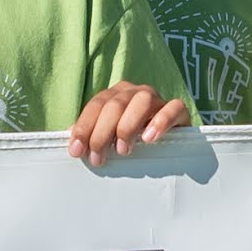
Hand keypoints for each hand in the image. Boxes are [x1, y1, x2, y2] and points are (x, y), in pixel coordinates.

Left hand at [70, 83, 188, 164]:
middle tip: (98, 158)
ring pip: (143, 101)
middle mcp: (135, 92)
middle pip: (116, 104)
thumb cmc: (133, 140)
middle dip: (102, 132)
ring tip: (123, 150)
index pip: (96, 105)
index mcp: (116, 95)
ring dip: (128, 126)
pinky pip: (173, 108)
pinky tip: (149, 139)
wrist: (171, 142)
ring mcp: (158, 99)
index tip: (77, 151)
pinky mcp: (179, 111)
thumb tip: (72, 138)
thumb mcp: (110, 137)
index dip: (84, 127)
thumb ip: (92, 134)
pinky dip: (161, 121)